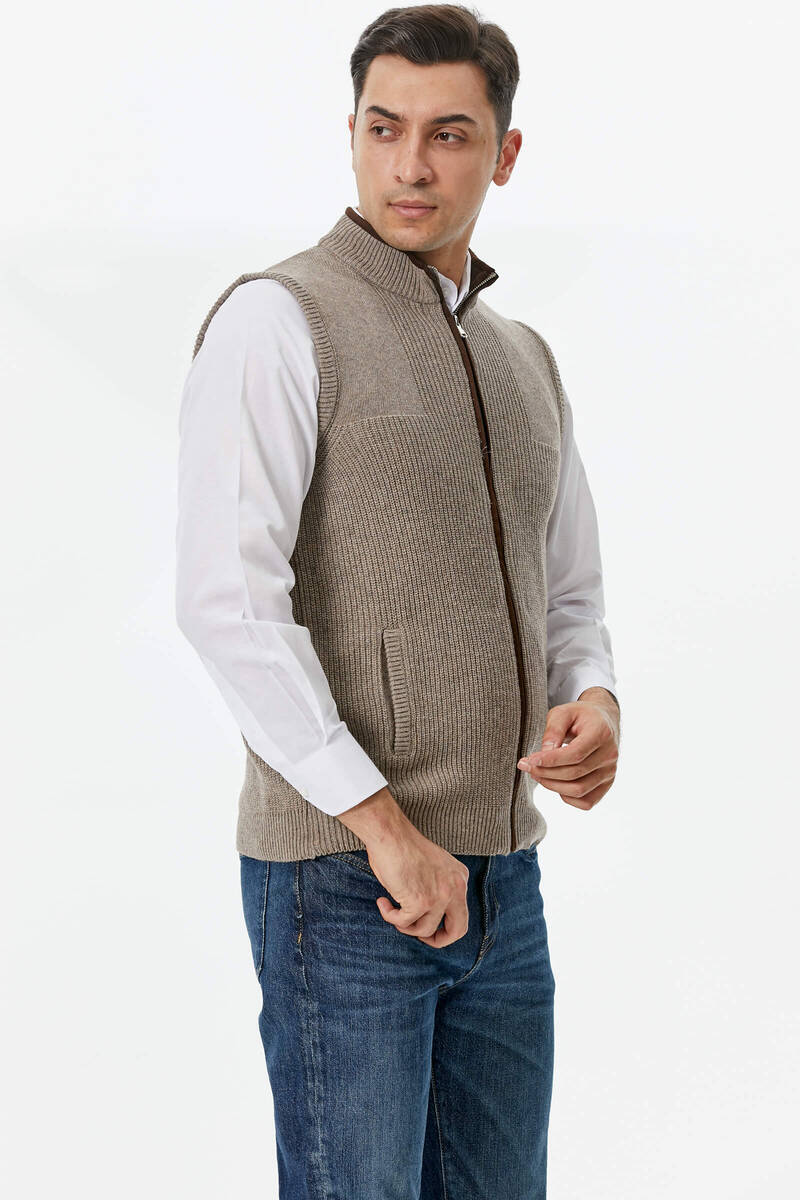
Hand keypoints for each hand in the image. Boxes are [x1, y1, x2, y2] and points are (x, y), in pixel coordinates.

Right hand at [335, 787, 469, 945]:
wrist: (390, 833)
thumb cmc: (403, 846)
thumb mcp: (432, 868)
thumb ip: (437, 888)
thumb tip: (426, 917)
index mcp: (460, 878)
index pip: (461, 915)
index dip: (445, 929)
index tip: (428, 929)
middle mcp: (455, 888)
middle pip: (457, 931)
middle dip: (437, 941)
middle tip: (418, 937)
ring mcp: (439, 896)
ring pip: (424, 930)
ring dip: (404, 925)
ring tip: (391, 910)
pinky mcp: (420, 901)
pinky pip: (403, 922)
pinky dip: (389, 915)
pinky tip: (382, 902)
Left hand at [517, 688, 619, 809]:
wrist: (602, 720)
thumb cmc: (580, 716)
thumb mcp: (563, 713)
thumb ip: (553, 730)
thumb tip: (544, 754)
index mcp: (601, 733)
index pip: (575, 754)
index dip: (550, 760)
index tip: (530, 760)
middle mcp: (610, 754)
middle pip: (574, 773)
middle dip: (545, 773)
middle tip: (526, 766)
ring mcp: (610, 772)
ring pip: (579, 790)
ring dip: (552, 786)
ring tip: (537, 774)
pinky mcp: (606, 784)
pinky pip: (586, 802)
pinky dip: (567, 797)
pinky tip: (555, 783)